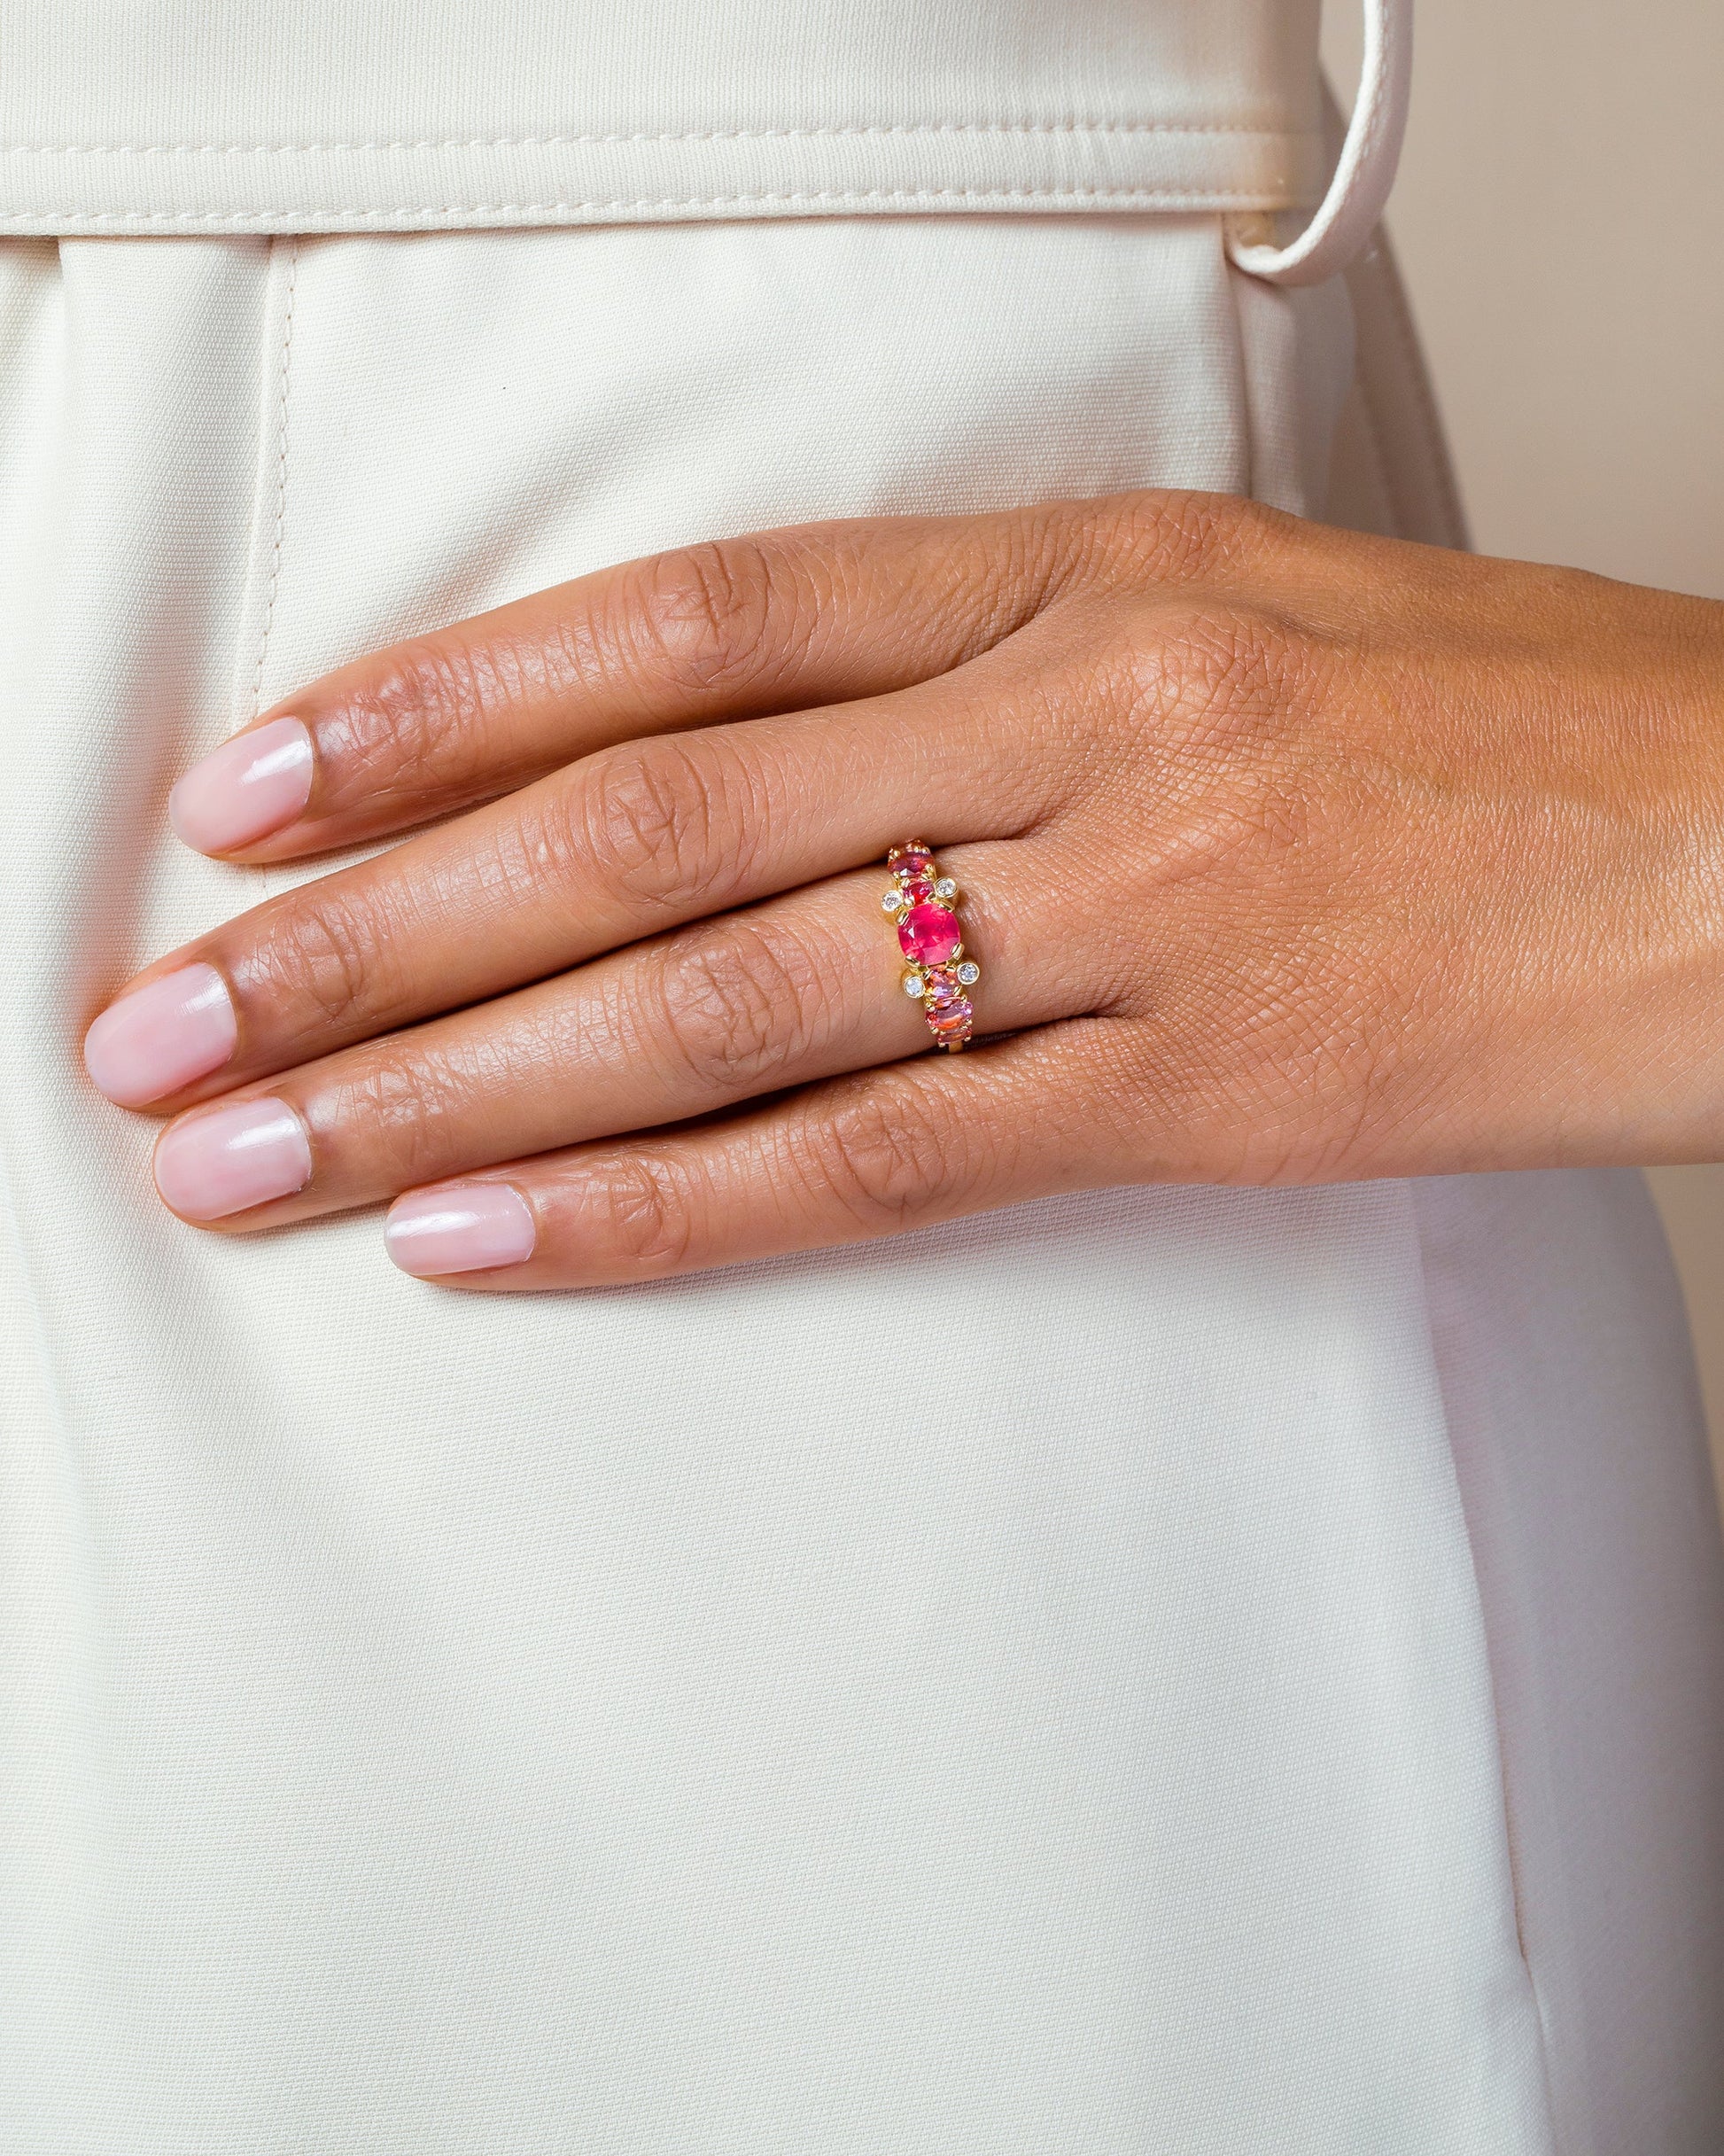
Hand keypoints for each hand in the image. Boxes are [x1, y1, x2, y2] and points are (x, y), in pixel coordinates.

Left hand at [82, 492, 1723, 1287]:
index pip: (683, 625)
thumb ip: (993, 658)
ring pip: (718, 1003)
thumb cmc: (1511, 724)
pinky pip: (871, 1163)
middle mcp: (1079, 719)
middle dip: (372, 930)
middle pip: (643, 826)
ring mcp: (1135, 912)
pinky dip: (660, 1210)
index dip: (439, 705)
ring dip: (459, 1084)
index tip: (256, 789)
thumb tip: (757, 745)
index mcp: (1082, 568)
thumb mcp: (1236, 605)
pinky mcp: (1194, 1099)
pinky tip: (490, 1241)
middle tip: (171, 1012)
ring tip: (264, 1149)